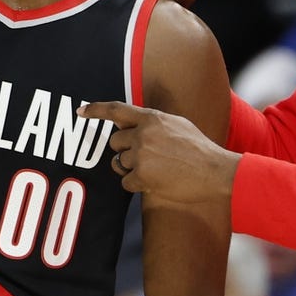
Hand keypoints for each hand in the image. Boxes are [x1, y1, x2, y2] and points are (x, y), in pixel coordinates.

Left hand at [79, 101, 238, 202]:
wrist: (215, 171)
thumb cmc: (199, 149)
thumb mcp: (177, 125)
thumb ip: (153, 123)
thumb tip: (134, 125)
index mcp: (152, 118)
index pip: (117, 110)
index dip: (96, 110)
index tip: (81, 111)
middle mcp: (143, 134)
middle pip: (115, 143)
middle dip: (125, 152)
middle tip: (146, 158)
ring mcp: (141, 155)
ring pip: (120, 164)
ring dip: (133, 169)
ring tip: (157, 170)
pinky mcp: (142, 176)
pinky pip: (126, 182)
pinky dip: (138, 185)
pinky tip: (157, 182)